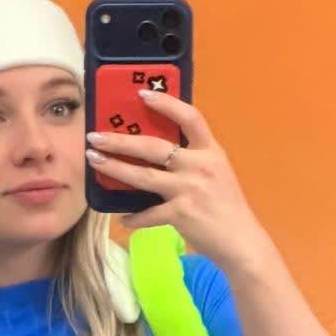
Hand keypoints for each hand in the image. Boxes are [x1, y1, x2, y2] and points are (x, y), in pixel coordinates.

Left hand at [85, 89, 276, 274]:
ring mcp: (189, 190)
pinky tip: (123, 218)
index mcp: (210, 151)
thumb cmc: (226, 206)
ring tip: (94, 159)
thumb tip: (160, 151)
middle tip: (95, 136)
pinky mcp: (181, 214)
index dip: (166, 103)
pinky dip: (135, 217)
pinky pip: (149, 214)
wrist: (241, 241)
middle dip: (121, 140)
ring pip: (144, 176)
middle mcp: (199, 166)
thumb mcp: (216, 172)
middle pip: (154, 146)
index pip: (190, 117)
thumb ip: (194, 158)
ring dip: (116, 167)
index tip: (142, 95)